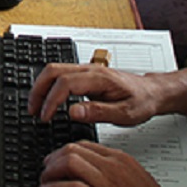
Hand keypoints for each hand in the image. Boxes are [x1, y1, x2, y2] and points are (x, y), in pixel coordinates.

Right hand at [27, 63, 161, 125]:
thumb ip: (98, 113)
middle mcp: (90, 70)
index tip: (45, 116)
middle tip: (33, 111)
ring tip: (37, 108)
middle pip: (52, 70)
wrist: (152, 92)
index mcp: (99, 78)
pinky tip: (47, 101)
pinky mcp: (85, 75)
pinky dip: (48, 87)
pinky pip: (59, 75)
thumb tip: (73, 112)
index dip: (51, 100)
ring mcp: (86, 70)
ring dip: (41, 88)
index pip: (65, 83)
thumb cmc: (142, 101)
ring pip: (53, 70)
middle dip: (38, 90)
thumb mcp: (125, 114)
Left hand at [38, 142, 186, 186]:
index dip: (62, 152)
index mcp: (120, 160)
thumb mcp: (135, 180)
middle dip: (52, 160)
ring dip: (49, 173)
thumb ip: (112, 174)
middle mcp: (113, 168)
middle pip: (72, 150)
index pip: (83, 145)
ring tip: (44, 183)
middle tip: (45, 171)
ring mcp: (108, 185)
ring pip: (69, 164)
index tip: (54, 161)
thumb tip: (89, 176)